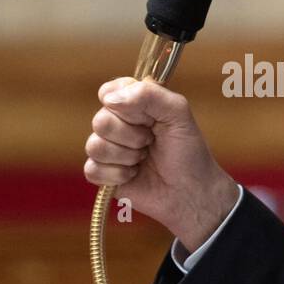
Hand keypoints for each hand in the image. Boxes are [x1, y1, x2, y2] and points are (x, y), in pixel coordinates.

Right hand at [85, 76, 237, 250]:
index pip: (108, 92)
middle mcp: (116, 123)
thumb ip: (149, 94)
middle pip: (100, 121)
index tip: (148, 117)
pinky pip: (92, 169)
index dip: (125, 106)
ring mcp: (107, 148)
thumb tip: (110, 99)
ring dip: (126, 156)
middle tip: (151, 142)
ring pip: (94, 146)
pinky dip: (117, 175)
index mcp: (132, 103)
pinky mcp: (102, 174)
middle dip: (131, 136)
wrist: (191, 192)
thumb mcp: (178, 113)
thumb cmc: (188, 151)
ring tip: (144, 159)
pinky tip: (133, 175)